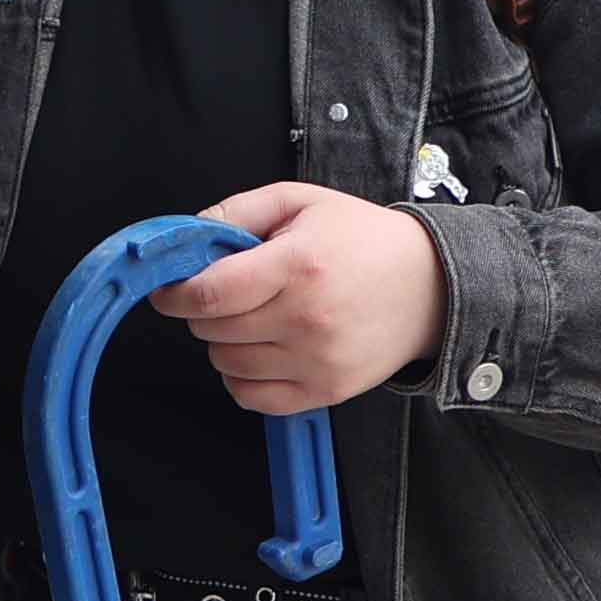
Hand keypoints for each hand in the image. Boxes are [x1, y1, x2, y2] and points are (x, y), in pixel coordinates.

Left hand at [148, 179, 450, 413]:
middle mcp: (307, 318)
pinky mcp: (327, 391)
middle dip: (202, 311)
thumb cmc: (363, 239)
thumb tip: (188, 234)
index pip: (210, 293)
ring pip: (227, 365)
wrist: (431, 286)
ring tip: (250, 318)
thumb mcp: (300, 202)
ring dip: (223, 343)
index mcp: (297, 266)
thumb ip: (238, 212)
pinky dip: (242, 379)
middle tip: (223, 294)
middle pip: (213, 330)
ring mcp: (318, 361)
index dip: (175, 293)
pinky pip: (254, 398)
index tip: (169, 288)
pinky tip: (260, 351)